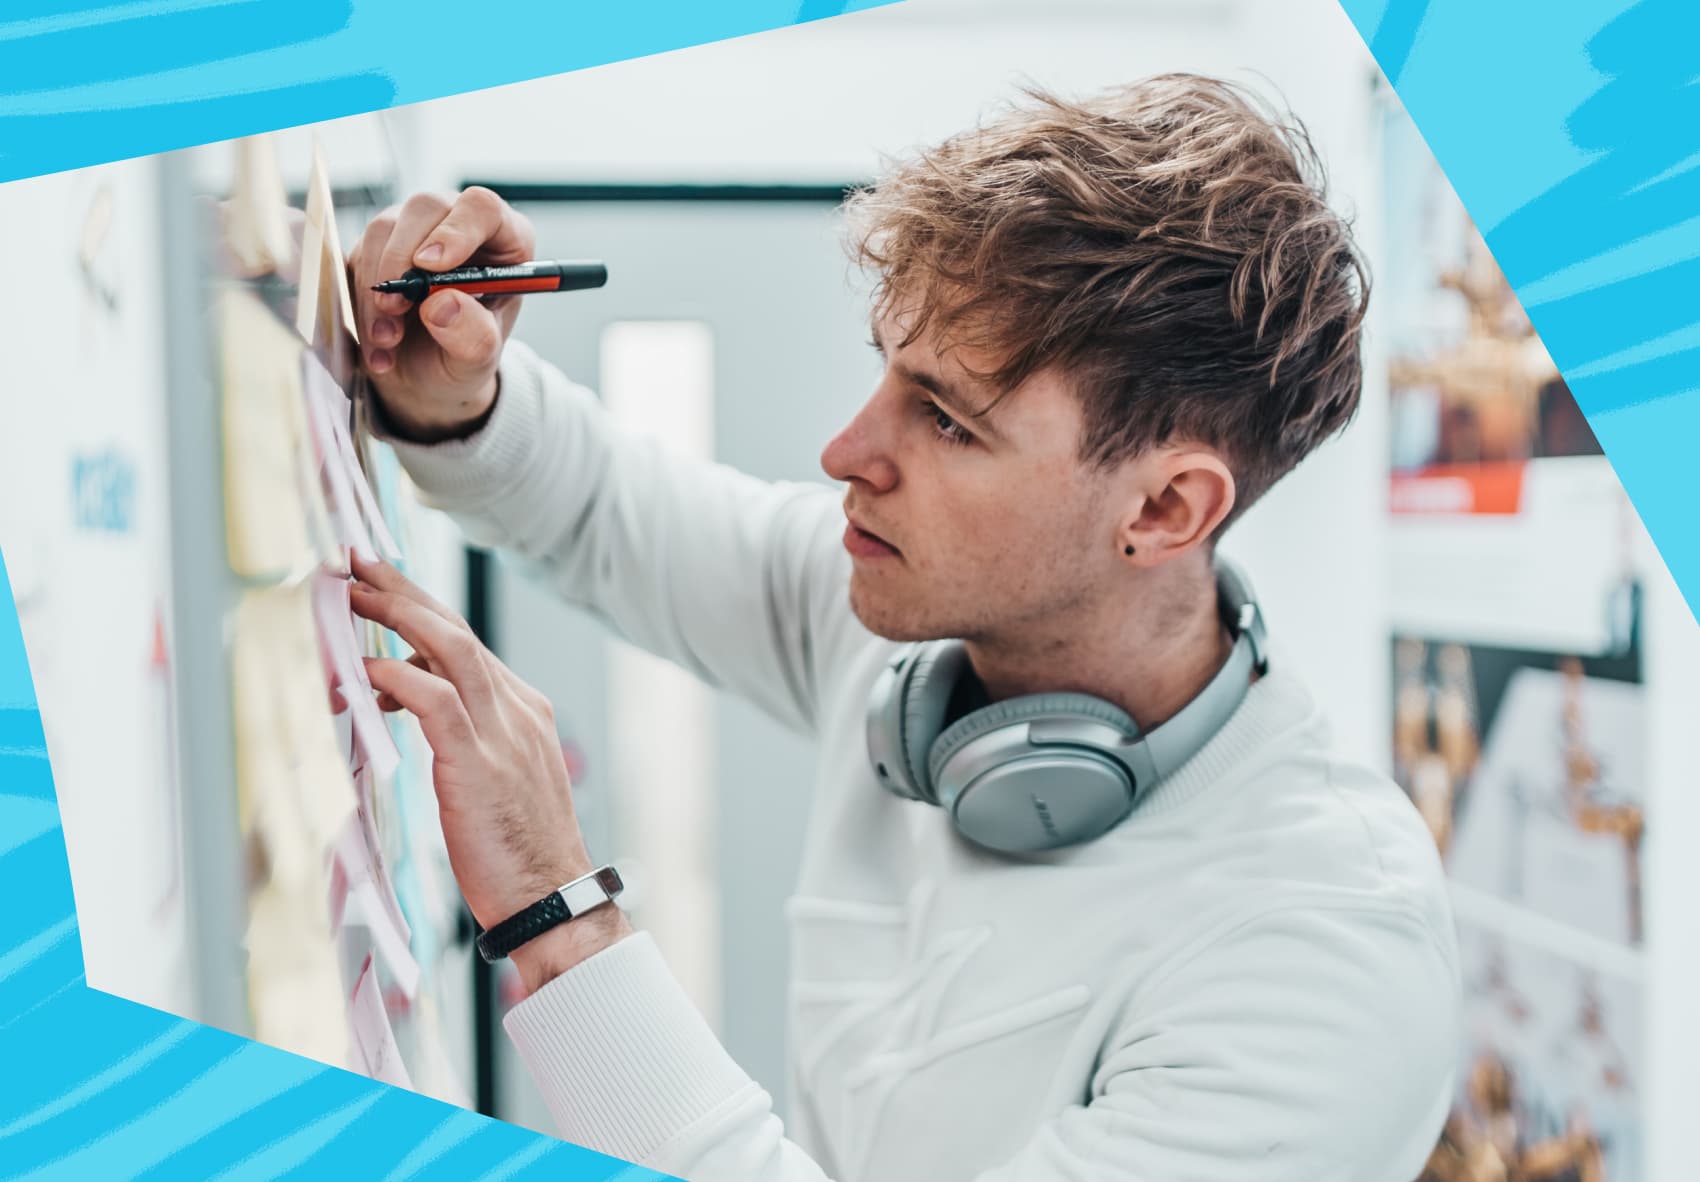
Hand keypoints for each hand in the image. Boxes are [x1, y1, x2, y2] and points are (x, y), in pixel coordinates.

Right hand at [346, 187, 535, 441]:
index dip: (456, 230)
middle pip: (425, 208)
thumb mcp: (479, 359)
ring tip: (388, 340)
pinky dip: (358, 302)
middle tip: (395, 308)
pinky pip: (355, 256)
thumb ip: (473, 335)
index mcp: (503, 240)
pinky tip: (376, 344)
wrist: (428, 377)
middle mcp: (457, 223)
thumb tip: (442, 304)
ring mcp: (414, 230)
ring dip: (376, 287)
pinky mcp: (376, 247)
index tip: (430, 265)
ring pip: (382, 230)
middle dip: (402, 261)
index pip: (482, 208)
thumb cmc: (463, 357)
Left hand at [348, 555, 630, 991]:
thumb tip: (408, 702)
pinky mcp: (480, 762)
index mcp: (524, 711)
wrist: (553, 900)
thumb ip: (463, 737)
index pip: (467, 643)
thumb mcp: (494, 782)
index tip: (384, 586)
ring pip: (450, 649)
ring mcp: (503, 732)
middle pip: (457, 630)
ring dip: (397, 615)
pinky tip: (365, 671)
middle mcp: (518, 709)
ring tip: (353, 595)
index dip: (422, 609)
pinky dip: (398, 677)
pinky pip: (436, 700)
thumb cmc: (518, 854)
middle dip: (405, 592)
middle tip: (359, 564)